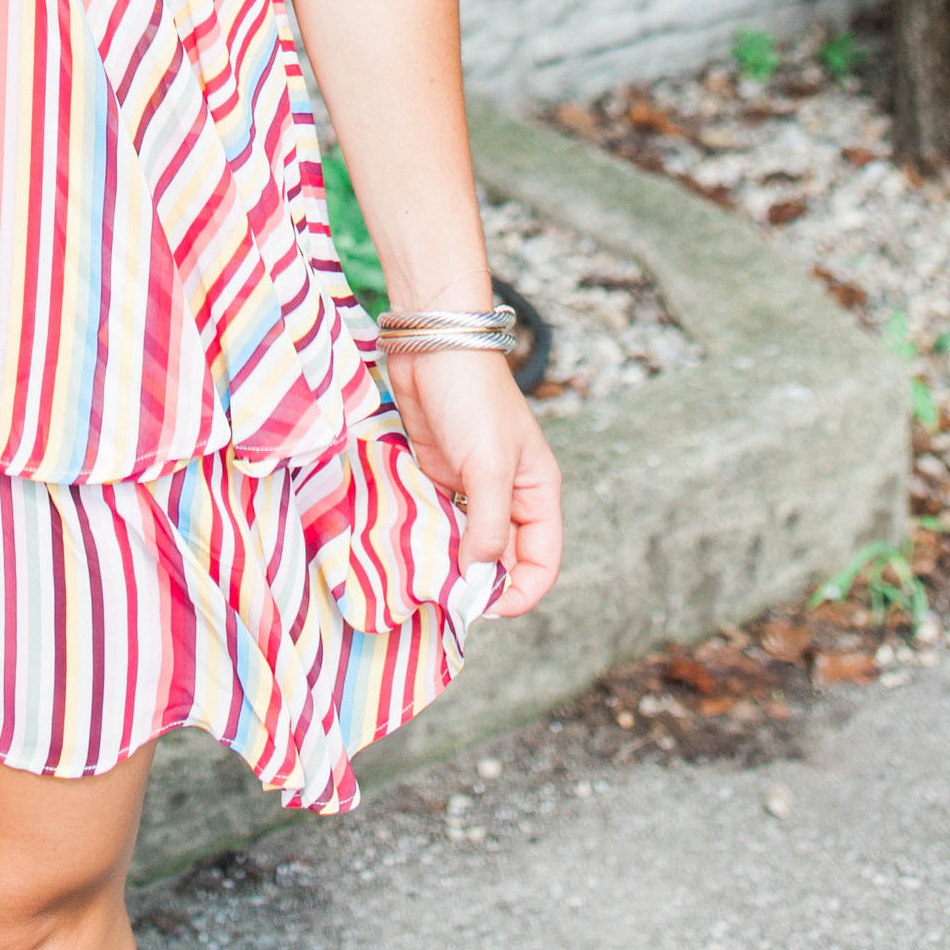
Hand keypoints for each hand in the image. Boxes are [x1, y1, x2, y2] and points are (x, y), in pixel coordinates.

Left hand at [391, 347, 562, 617]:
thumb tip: (477, 577)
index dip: (520, 592)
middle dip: (479, 581)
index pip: (541, 562)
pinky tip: (407, 547)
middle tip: (445, 595)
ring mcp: (472, 486)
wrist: (431, 342)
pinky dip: (427, 537)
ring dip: (449, 561)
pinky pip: (438, 520)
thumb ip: (489, 527)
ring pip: (467, 543)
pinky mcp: (439, 475)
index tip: (484, 606)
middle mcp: (508, 495)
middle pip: (503, 559)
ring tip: (423, 576)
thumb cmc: (472, 397)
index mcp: (537, 493)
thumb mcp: (488, 466)